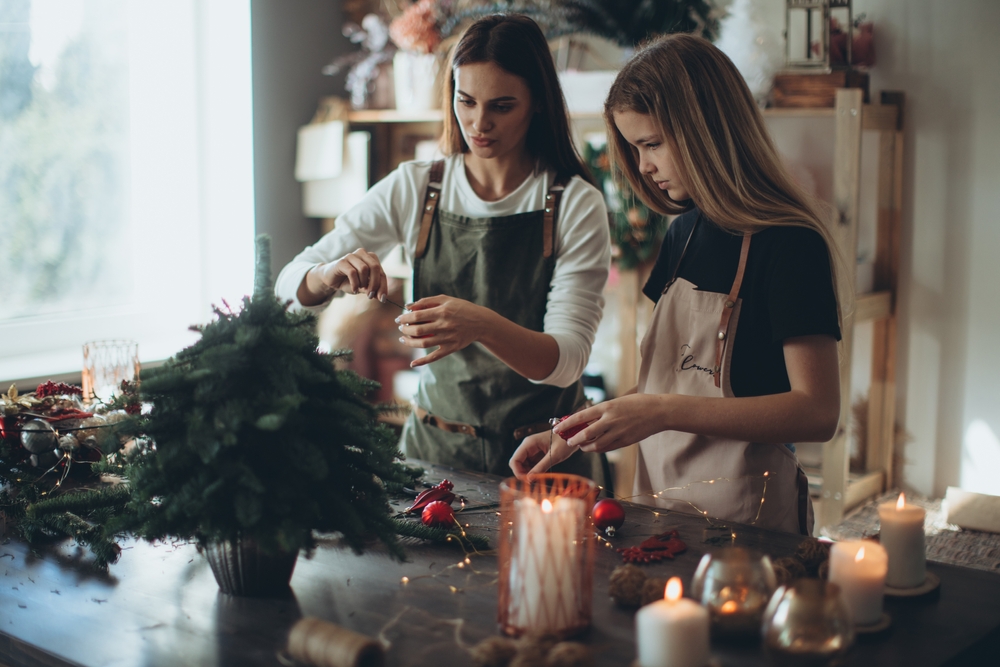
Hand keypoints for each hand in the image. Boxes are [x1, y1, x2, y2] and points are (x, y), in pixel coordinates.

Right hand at [311, 248, 388, 300]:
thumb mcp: (362, 287)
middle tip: (370, 295)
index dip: (383, 286)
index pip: (381, 272)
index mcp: (370, 258)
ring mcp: (351, 256)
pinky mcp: (342, 261)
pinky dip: (355, 283)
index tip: (382, 299)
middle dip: (375, 284)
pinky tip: (353, 290)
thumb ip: (372, 289)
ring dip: (363, 283)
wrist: (330, 278)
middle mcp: (362, 253)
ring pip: (364, 269)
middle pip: (375, 267)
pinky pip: (352, 272)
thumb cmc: (348, 281)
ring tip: (359, 289)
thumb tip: (381, 297)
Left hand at [397, 295, 488, 366]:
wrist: (481, 322)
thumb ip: (427, 301)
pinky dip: (423, 361)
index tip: (399, 319)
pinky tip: (413, 363)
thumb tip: (408, 306)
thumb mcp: (446, 299)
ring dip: (409, 342)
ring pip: (423, 343)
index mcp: (442, 312)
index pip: (417, 316)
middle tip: (400, 328)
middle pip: (418, 330)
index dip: (405, 318)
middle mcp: (444, 325)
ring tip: (403, 339)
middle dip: (405, 329)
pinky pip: (435, 357)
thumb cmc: (462, 308)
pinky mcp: (451, 348)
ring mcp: (448, 338)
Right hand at [509, 430, 577, 479]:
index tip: (525, 481)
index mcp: (529, 443)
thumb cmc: (564, 441)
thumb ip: (541, 467)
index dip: (517, 472)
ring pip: (523, 465)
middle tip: (532, 482)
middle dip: (522, 474)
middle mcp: (528, 446)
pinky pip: (530, 465)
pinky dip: (533, 471)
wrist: (573, 435)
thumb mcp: (554, 456)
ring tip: (537, 479)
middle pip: (517, 463)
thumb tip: (529, 479)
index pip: (515, 460)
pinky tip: (540, 475)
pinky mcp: (537, 454)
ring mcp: (532, 450)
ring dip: (528, 473)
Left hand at [553, 394, 668, 453]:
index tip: (557, 429)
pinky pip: (607, 448)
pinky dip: (599, 449)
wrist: (658, 411)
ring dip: (586, 447)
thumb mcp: (618, 402)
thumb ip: (603, 411)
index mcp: (607, 407)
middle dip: (574, 440)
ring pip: (596, 444)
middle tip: (568, 442)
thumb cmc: (638, 403)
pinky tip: (595, 448)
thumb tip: (588, 420)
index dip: (567, 424)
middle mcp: (611, 420)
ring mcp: (618, 432)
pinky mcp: (625, 441)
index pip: (581, 416)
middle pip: (586, 434)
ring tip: (581, 447)